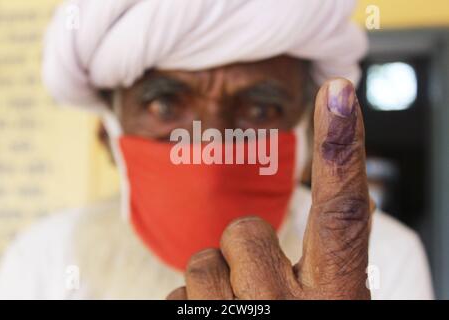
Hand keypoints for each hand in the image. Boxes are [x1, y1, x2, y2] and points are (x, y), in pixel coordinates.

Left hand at [167, 78, 371, 299]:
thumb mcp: (327, 299)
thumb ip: (329, 259)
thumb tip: (345, 201)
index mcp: (336, 299)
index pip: (342, 216)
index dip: (341, 152)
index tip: (338, 93)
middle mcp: (288, 309)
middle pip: (245, 231)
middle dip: (243, 246)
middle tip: (259, 286)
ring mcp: (241, 318)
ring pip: (203, 263)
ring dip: (216, 283)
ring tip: (238, 308)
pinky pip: (178, 292)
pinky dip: (192, 303)